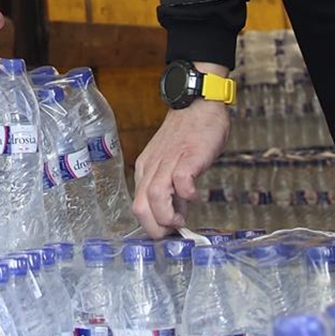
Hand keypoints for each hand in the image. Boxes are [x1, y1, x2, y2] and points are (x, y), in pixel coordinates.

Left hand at [132, 63, 230, 237]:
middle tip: (173, 233)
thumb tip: (178, 214)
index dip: (151, 225)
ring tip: (182, 219)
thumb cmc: (188, 134)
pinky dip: (187, 195)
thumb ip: (172, 187)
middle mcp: (151, 167)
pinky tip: (195, 195)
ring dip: (168, 217)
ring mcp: (168, 161)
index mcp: (145, 169)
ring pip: (155, 198)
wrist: (196, 102)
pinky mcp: (187, 156)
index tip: (167, 232)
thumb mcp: (172, 161)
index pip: (138, 206)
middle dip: (156, 228)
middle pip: (140, 207)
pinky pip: (181, 182)